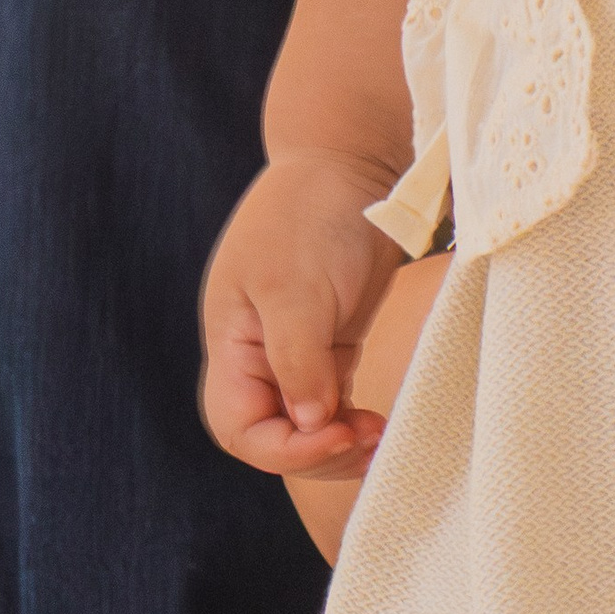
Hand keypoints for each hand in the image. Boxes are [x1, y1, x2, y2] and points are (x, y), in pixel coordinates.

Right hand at [201, 145, 402, 478]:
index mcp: (232, 341)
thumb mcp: (294, 285)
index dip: (282, 447)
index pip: (237, 425)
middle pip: (272, 436)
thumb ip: (296, 358)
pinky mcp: (331, 344)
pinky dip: (354, 422)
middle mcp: (256, 355)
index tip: (335, 433)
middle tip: (369, 441)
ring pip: (307, 427)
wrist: (348, 161)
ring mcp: (294, 352)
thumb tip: (309, 421)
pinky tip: (382, 423)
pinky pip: (334, 405)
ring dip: (341, 444)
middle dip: (317, 452)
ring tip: (382, 438)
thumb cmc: (311, 213)